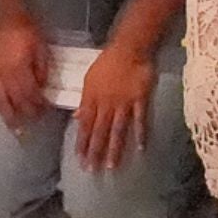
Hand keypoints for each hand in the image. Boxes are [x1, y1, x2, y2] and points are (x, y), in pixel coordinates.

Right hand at [0, 14, 49, 129]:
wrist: (8, 19)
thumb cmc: (28, 33)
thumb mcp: (42, 49)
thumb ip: (41, 71)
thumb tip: (41, 88)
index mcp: (20, 69)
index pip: (30, 94)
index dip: (38, 104)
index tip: (45, 111)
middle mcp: (5, 76)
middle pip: (16, 101)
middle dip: (26, 113)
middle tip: (34, 122)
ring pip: (0, 102)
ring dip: (8, 118)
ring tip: (15, 131)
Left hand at [70, 39, 155, 171]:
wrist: (129, 47)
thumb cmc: (108, 62)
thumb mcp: (89, 79)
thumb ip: (85, 101)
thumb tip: (76, 118)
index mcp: (92, 99)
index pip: (85, 125)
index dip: (82, 143)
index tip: (80, 160)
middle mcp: (107, 104)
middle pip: (100, 131)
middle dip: (96, 152)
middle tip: (93, 171)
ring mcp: (124, 103)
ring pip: (118, 130)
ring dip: (115, 149)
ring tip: (112, 166)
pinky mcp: (141, 100)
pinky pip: (140, 120)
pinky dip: (141, 134)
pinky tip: (140, 149)